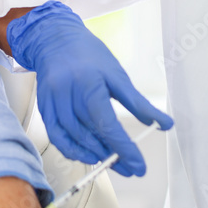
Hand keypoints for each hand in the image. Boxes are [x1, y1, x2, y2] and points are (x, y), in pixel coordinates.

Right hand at [7, 0, 172, 174]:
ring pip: (73, 138)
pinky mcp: (44, 107)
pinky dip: (71, 149)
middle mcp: (68, 93)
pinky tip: (87, 155)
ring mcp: (52, 101)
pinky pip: (56, 136)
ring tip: (112, 161)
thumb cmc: (89, 55)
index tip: (138, 166)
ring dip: (94, 154)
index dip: (124, 149)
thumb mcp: (117, 75)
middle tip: (129, 168)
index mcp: (89, 83)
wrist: (55, 39)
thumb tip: (163, 123)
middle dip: (113, 155)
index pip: (108, 125)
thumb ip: (138, 103)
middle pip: (91, 135)